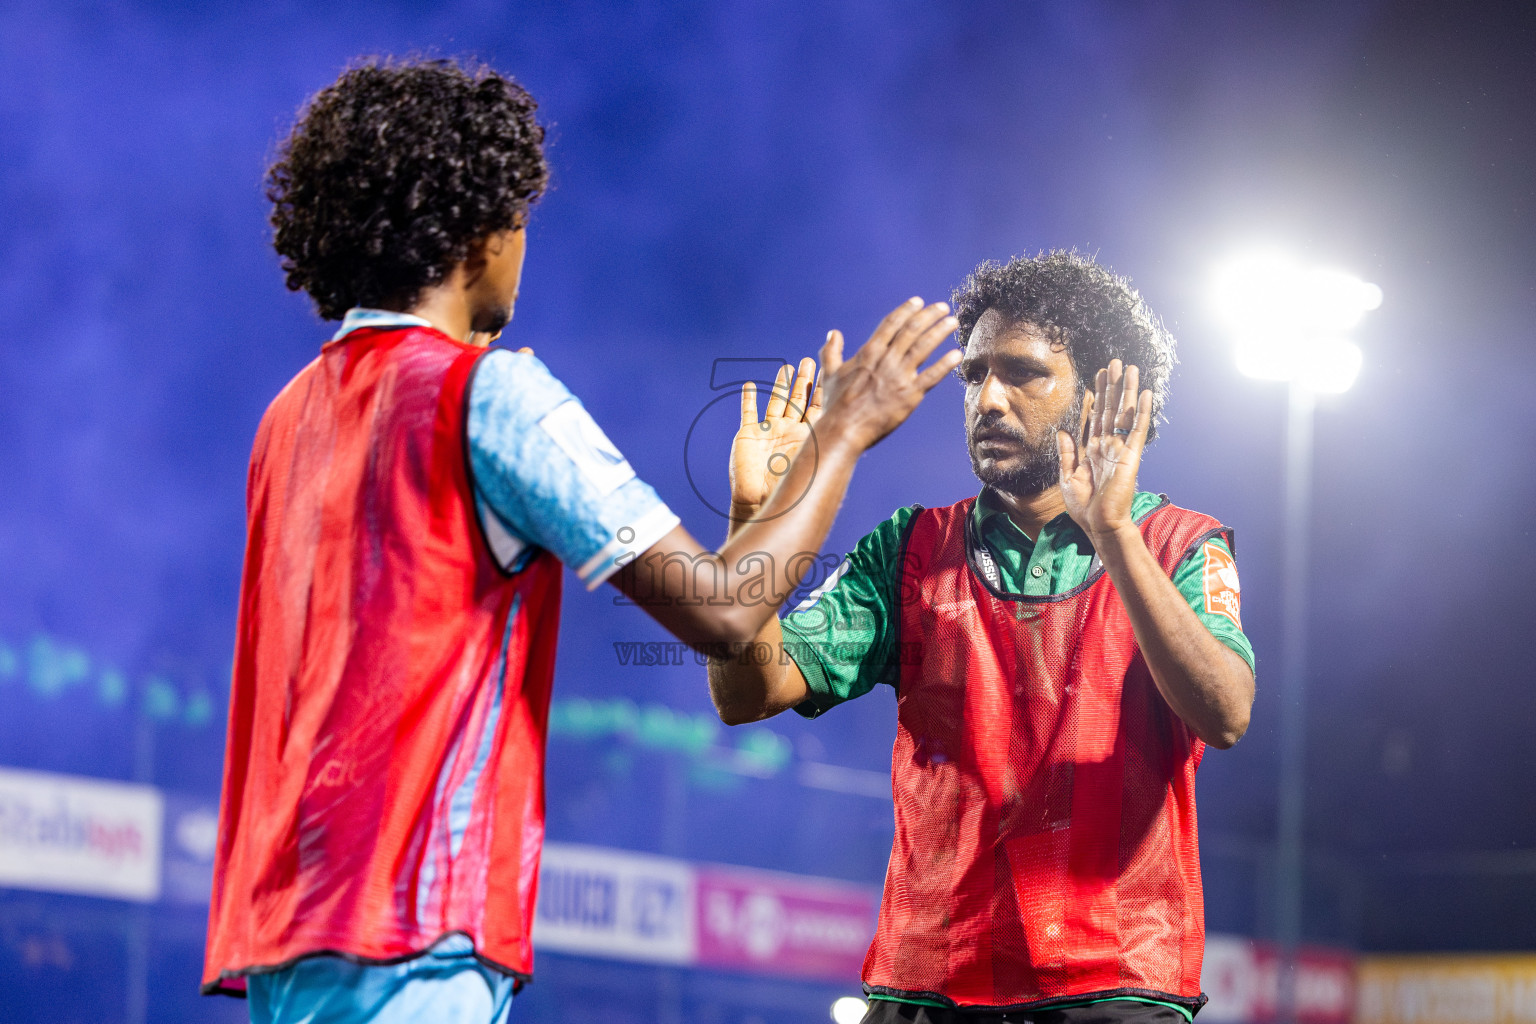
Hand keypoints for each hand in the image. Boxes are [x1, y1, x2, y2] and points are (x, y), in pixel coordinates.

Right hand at [730, 357, 821, 515]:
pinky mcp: (748, 435)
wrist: (761, 503)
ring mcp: (768, 432)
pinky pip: (748, 412)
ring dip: (780, 385)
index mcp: (806, 438)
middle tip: (809, 362)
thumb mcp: (812, 464)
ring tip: (787, 368)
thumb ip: (827, 447)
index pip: (817, 408)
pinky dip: (748, 399)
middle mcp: (788, 431)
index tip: (829, 371)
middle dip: (803, 381)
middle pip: (798, 401)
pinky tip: (751, 385)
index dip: (822, 390)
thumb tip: (855, 435)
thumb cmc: (789, 489)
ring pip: (776, 402)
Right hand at [816, 298, 960, 451]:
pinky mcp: (910, 395)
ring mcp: (899, 376)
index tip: (918, 302)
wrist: (844, 430)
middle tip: (942, 307)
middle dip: (929, 316)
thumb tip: (832, 333)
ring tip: (952, 322)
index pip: (891, 324)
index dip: (906, 310)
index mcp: (869, 353)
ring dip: (939, 332)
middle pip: (911, 330)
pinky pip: (932, 376)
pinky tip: (956, 354)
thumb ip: (832, 351)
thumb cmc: (835, 405)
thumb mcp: (829, 373)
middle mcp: (886, 360)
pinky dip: (945, 364)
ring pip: (924, 347)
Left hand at [1057, 359, 1151, 540]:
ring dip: (1128, 391)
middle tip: (1113, 363)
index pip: (1095, 417)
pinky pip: (1138, 430)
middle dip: (1112, 386)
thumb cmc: (1084, 507)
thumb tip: (1062, 431)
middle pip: (1111, 409)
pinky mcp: (1131, 456)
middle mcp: (1108, 445)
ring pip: (1125, 413)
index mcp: (1093, 450)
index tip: (1096, 378)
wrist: (1099, 525)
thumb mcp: (1068, 477)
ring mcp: (1120, 449)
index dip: (1096, 397)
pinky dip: (1142, 411)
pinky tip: (1146, 394)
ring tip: (1130, 368)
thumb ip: (1067, 453)